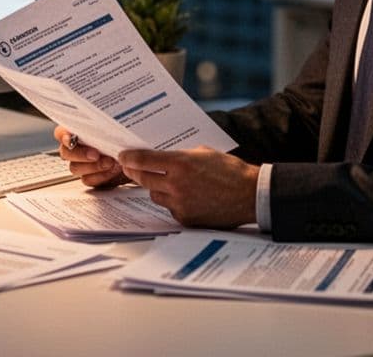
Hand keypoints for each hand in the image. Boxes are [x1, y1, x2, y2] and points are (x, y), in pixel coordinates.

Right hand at [53, 126, 128, 187]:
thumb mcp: (117, 127)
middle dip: (80, 154)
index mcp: (76, 132)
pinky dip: (101, 176)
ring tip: (111, 162)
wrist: (136, 156)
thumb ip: (106, 125)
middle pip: (65, 153)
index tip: (71, 138)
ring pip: (75, 168)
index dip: (63, 136)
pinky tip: (113, 170)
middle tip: (96, 154)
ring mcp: (82, 164)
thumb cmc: (125, 137)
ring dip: (93, 166)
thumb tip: (103, 122)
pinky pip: (88, 180)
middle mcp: (76, 149)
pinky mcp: (91, 177)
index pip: (60, 133)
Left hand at [117, 147, 258, 227]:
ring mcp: (180, 204)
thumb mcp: (204, 153)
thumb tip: (162, 158)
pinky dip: (174, 202)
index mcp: (181, 164)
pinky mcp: (186, 219)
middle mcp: (176, 184)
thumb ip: (181, 156)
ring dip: (157, 188)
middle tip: (131, 168)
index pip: (144, 160)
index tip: (123, 156)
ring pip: (155, 195)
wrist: (250, 195)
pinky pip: (170, 209)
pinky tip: (188, 197)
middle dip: (135, 172)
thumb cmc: (230, 170)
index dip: (129, 158)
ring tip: (169, 182)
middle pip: (143, 179)